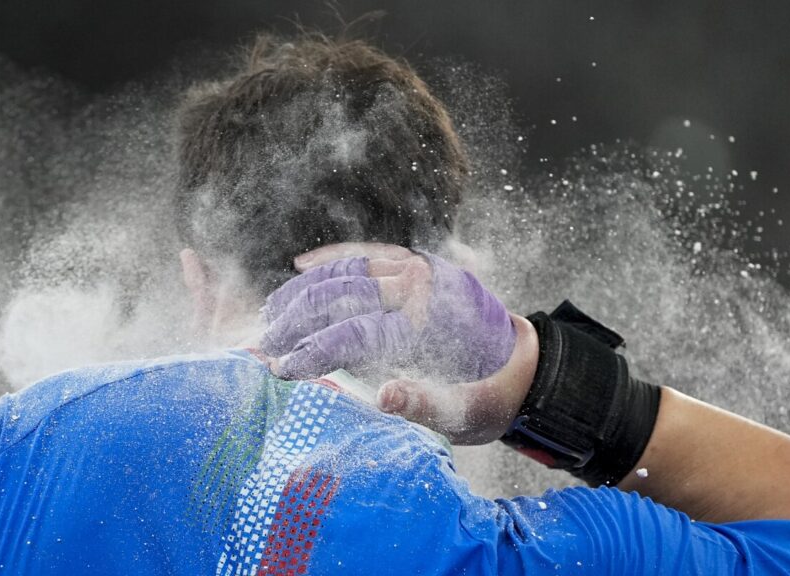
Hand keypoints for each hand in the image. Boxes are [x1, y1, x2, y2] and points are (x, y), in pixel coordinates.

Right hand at [261, 242, 532, 442]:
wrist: (525, 362)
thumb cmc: (489, 395)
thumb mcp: (465, 412)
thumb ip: (424, 403)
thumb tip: (382, 395)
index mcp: (429, 325)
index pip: (353, 334)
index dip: (311, 352)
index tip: (280, 368)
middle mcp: (422, 287)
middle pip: (341, 296)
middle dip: (296, 321)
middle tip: (264, 344)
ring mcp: (419, 268)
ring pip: (347, 271)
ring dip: (303, 291)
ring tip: (270, 314)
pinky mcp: (417, 262)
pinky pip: (367, 254)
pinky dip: (332, 258)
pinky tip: (301, 265)